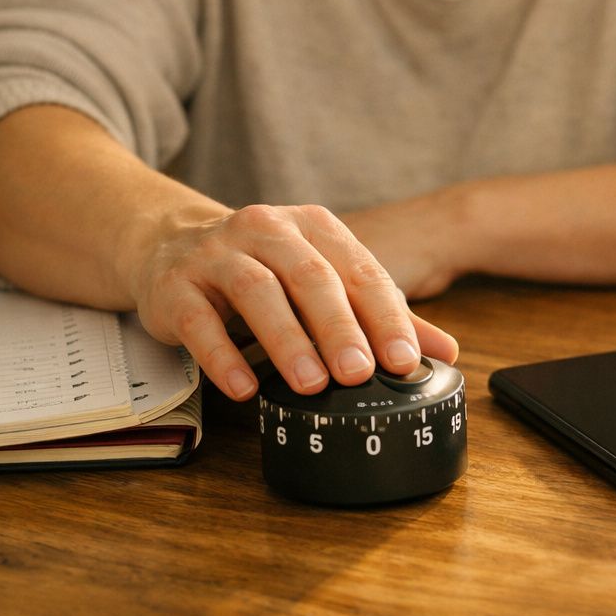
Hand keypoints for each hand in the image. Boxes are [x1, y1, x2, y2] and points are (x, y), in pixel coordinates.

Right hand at [128, 203, 458, 400]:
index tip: (403, 360)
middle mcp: (268, 229)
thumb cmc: (265, 269)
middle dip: (339, 328)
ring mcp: (217, 254)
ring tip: (310, 384)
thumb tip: (444, 351)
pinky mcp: (175, 285)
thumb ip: (380, 313)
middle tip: (360, 374)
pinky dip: (223, 356)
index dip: (384, 316)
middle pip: (311, 278)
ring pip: (257, 292)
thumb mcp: (323, 279)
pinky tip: (244, 388)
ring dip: (286, 341)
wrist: (171, 245)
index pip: (359, 270)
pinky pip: (198, 321)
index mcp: (315, 226)